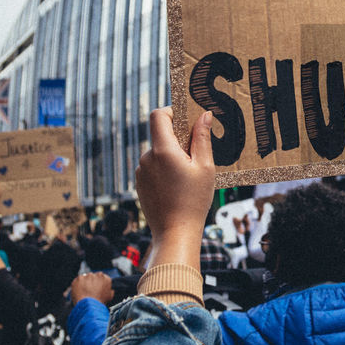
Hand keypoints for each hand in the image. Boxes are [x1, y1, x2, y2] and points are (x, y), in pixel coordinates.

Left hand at [71, 272, 112, 305]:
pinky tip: (79, 291)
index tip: (95, 287)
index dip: (98, 283)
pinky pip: (77, 280)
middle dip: (91, 282)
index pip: (101, 277)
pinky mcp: (79, 278)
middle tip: (89, 290)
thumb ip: (110, 290)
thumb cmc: (99, 302)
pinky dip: (77, 285)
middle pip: (93, 276)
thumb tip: (110, 290)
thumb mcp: (109, 297)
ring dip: (84, 283)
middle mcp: (97, 275)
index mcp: (106, 278)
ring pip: (85, 278)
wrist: (89, 305)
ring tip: (83, 292)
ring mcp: (88, 276)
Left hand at [135, 108, 215, 265]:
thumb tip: (203, 115)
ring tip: (188, 176)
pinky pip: (153, 167)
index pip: (158, 115)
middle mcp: (147, 158)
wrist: (175, 232)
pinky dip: (165, 169)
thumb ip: (202, 138)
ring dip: (172, 156)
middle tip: (197, 157)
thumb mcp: (205, 167)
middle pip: (161, 135)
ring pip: (158, 152)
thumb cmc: (193, 201)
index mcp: (163, 151)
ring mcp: (141, 171)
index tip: (187, 120)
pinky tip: (178, 186)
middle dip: (178, 139)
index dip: (172, 111)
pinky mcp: (140, 183)